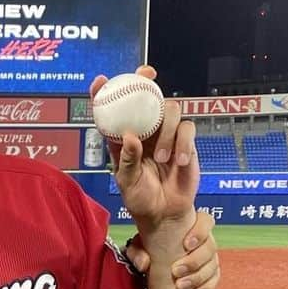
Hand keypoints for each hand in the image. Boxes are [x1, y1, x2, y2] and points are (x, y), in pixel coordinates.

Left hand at [91, 65, 198, 246]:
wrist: (165, 213)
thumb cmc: (140, 198)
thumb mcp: (128, 182)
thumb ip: (128, 160)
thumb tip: (130, 137)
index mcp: (123, 138)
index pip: (112, 111)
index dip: (105, 93)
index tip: (100, 80)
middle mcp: (145, 131)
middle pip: (146, 97)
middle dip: (145, 81)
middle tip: (147, 75)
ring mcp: (166, 134)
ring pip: (171, 110)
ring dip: (166, 131)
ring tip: (161, 158)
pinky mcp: (185, 142)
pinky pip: (188, 129)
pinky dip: (184, 143)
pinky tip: (180, 162)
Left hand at [125, 209, 218, 288]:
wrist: (154, 268)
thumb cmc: (149, 251)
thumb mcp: (139, 249)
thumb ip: (137, 252)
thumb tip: (143, 264)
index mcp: (190, 227)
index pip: (205, 220)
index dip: (200, 231)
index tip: (186, 244)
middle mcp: (202, 241)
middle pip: (210, 247)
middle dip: (194, 261)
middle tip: (176, 271)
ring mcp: (208, 257)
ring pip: (212, 265)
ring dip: (197, 277)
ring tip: (180, 286)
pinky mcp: (210, 273)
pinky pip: (214, 279)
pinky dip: (206, 287)